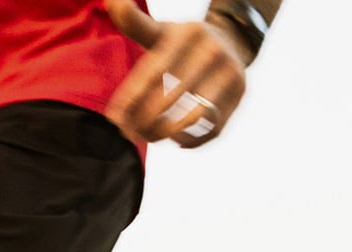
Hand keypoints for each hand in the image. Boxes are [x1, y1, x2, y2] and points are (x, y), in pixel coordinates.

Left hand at [105, 0, 246, 147]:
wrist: (231, 41)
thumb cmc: (183, 45)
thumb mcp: (161, 32)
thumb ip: (135, 23)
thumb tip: (112, 2)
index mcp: (187, 34)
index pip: (153, 74)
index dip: (131, 100)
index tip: (115, 119)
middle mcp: (211, 51)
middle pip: (170, 97)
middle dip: (145, 121)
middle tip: (130, 134)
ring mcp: (228, 72)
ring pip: (192, 116)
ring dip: (165, 134)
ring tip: (149, 137)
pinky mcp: (239, 93)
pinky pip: (211, 127)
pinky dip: (189, 139)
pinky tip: (173, 139)